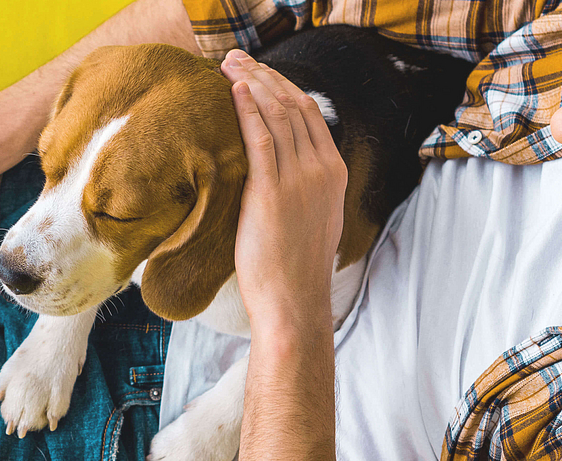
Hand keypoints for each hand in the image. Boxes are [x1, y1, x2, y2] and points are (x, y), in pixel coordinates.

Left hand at [219, 50, 347, 325]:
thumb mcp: (313, 218)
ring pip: (276, 116)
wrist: (294, 301)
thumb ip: (305, 187)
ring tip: (227, 66)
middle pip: (291, 105)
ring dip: (251, 84)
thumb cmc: (295, 267)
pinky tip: (233, 91)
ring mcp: (298, 180)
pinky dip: (247, 110)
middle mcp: (320, 169)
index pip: (309, 112)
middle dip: (263, 75)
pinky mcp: (272, 193)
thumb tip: (282, 171)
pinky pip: (260, 140)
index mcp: (333, 172)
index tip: (258, 71)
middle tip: (236, 59)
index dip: (281, 85)